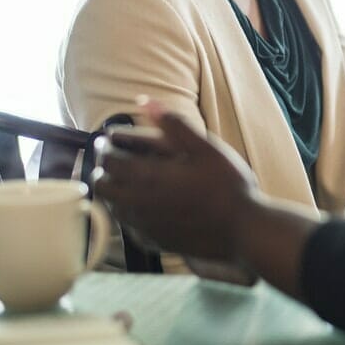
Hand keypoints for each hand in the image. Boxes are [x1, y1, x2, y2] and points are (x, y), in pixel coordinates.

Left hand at [93, 99, 258, 262]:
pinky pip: (128, 226)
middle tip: (114, 158)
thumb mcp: (207, 148)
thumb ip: (175, 124)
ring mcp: (144, 226)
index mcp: (148, 177)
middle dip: (103, 169)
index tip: (109, 139)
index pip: (108, 160)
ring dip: (114, 191)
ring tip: (127, 179)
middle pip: (101, 186)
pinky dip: (128, 212)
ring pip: (112, 207)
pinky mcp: (153, 242)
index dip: (105, 147)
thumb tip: (145, 102)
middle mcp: (138, 203)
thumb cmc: (228, 186)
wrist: (243, 231)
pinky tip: (145, 205)